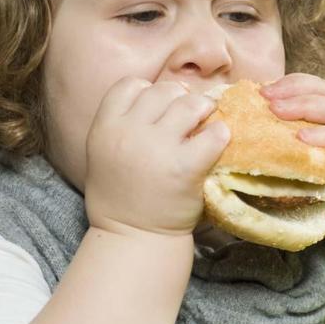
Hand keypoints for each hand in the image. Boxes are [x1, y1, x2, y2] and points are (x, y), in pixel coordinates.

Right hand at [84, 77, 229, 236]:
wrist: (134, 238)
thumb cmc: (123, 197)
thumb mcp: (104, 153)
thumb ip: (123, 123)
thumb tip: (165, 96)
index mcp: (105, 127)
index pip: (131, 85)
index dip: (148, 91)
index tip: (159, 107)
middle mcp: (128, 133)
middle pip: (163, 91)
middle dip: (180, 98)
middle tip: (189, 115)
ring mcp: (158, 148)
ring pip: (190, 104)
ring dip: (203, 109)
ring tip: (206, 121)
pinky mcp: (186, 167)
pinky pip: (214, 134)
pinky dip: (220, 134)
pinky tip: (218, 141)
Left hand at [260, 73, 324, 243]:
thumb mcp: (309, 160)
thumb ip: (292, 141)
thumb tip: (249, 128)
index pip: (317, 87)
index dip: (291, 83)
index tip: (262, 89)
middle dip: (293, 91)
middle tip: (265, 97)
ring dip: (304, 107)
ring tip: (277, 110)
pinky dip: (324, 136)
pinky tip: (302, 137)